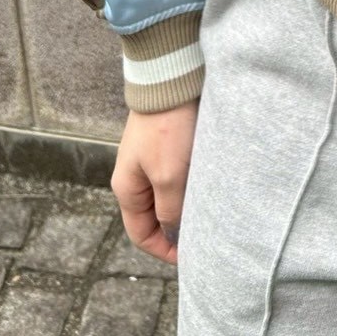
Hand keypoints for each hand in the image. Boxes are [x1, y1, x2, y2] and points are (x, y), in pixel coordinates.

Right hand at [110, 100, 199, 264]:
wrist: (170, 79)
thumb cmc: (166, 128)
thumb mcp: (169, 176)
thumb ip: (170, 210)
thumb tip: (175, 234)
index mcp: (127, 188)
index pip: (141, 234)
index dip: (163, 249)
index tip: (190, 256)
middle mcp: (134, 175)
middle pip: (154, 216)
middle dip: (175, 228)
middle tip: (203, 236)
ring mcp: (149, 158)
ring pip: (167, 194)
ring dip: (185, 205)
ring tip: (209, 212)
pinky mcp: (166, 142)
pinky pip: (176, 174)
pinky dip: (190, 184)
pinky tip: (208, 184)